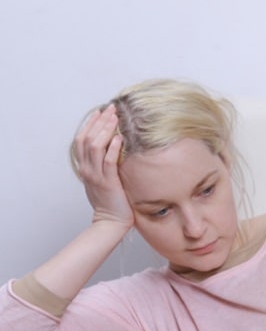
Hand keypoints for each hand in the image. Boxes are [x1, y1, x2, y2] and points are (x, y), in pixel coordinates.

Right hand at [72, 106, 133, 229]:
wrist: (110, 222)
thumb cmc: (110, 202)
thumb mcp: (101, 180)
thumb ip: (102, 165)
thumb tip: (112, 149)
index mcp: (84, 167)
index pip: (82, 139)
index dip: (90, 123)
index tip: (100, 111)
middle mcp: (87, 169)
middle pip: (87, 138)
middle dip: (98, 121)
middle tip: (110, 108)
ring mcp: (96, 176)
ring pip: (95, 147)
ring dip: (105, 130)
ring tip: (115, 118)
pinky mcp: (108, 183)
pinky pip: (108, 162)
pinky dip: (113, 148)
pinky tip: (119, 138)